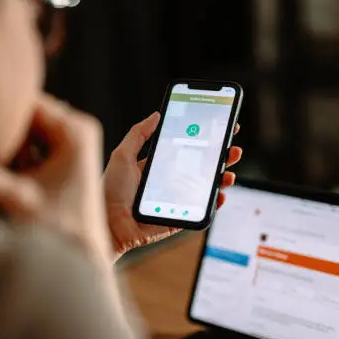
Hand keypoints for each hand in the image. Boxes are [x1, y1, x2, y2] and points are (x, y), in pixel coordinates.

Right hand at [0, 96, 112, 264]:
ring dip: (9, 143)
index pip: (27, 104)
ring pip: (28, 128)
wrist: (83, 250)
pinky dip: (18, 153)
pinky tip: (8, 171)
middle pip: (28, 114)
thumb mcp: (18, 198)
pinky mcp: (68, 152)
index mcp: (75, 130)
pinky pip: (34, 141)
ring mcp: (76, 138)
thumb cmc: (58, 226)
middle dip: (3, 130)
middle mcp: (79, 127)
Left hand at [104, 112, 242, 258]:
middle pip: (201, 167)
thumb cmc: (109, 190)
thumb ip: (139, 134)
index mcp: (156, 167)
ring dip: (221, 178)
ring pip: (205, 188)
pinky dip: (214, 203)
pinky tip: (220, 194)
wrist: (106, 223)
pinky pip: (201, 211)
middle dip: (220, 157)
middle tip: (232, 148)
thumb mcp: (123, 155)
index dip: (203, 140)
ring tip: (229, 170)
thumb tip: (156, 114)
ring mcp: (175, 201)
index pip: (186, 150)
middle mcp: (168, 183)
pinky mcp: (178, 218)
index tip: (218, 129)